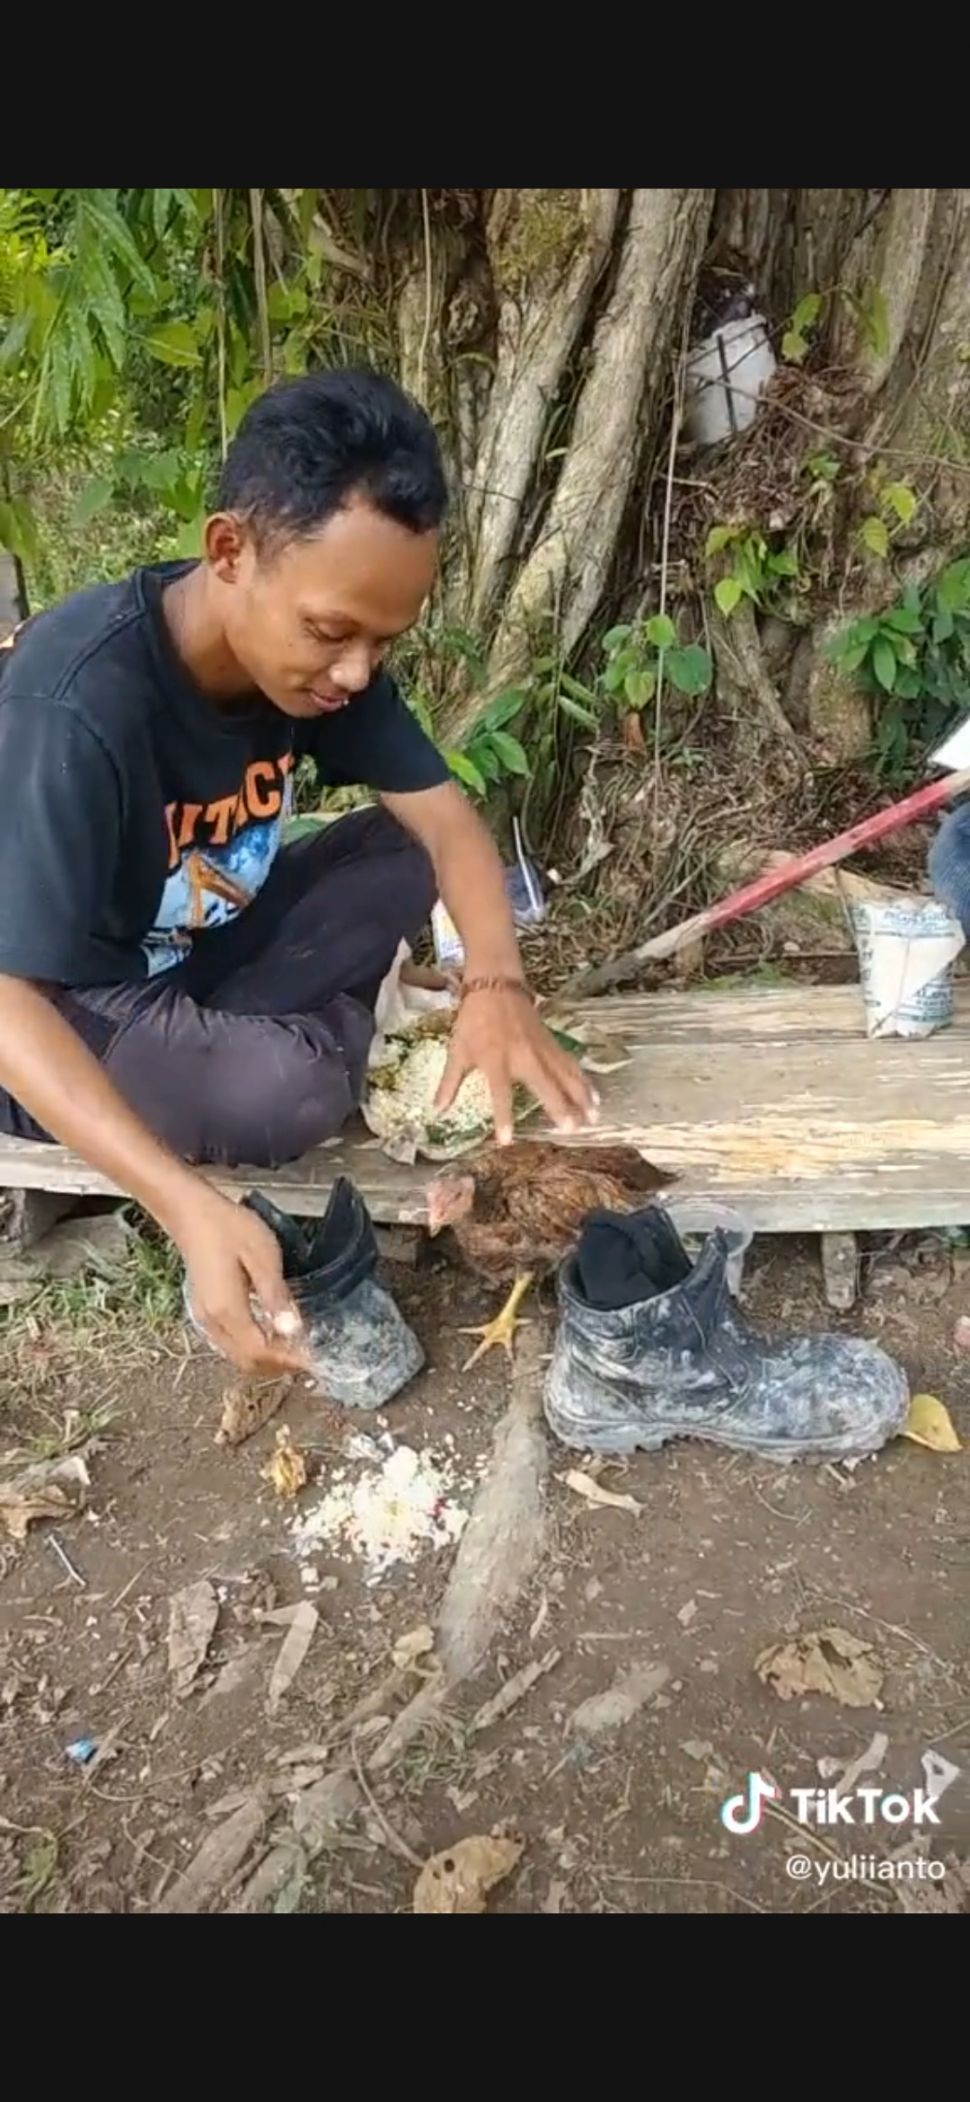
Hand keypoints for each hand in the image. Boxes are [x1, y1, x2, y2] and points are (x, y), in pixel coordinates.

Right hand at [176, 1190, 311, 1376]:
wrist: (191, 1213)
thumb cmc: (229, 1228)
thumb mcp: (262, 1255)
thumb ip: (276, 1295)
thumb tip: (293, 1330)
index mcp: (227, 1310)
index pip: (261, 1352)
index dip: (289, 1360)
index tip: (315, 1358)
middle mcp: (212, 1323)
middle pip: (248, 1363)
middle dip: (279, 1365)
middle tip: (307, 1354)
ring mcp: (204, 1320)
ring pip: (237, 1357)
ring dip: (266, 1358)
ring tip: (294, 1346)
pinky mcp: (204, 1313)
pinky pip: (231, 1345)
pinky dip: (253, 1348)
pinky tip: (271, 1332)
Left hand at [435, 987, 597, 1144]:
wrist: (495, 986)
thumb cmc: (473, 1021)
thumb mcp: (457, 1051)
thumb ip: (449, 1083)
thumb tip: (437, 1110)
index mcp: (495, 1060)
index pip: (500, 1093)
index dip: (503, 1117)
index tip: (507, 1140)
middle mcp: (522, 1056)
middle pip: (545, 1084)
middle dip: (560, 1107)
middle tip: (573, 1129)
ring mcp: (540, 1048)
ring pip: (565, 1074)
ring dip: (580, 1096)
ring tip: (592, 1117)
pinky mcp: (551, 1042)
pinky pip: (570, 1064)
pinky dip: (583, 1080)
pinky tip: (594, 1095)